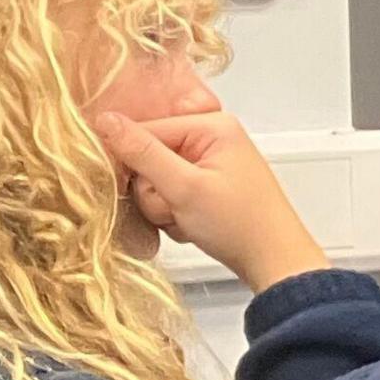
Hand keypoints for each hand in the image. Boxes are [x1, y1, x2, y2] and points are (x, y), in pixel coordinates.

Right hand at [98, 109, 330, 292]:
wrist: (272, 260)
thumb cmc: (241, 223)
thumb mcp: (184, 187)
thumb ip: (142, 153)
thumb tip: (106, 120)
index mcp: (210, 127)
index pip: (144, 130)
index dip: (132, 163)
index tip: (142, 188)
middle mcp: (209, 139)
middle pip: (146, 158)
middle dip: (154, 192)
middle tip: (177, 207)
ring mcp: (206, 163)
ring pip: (153, 183)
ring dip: (163, 207)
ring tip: (189, 217)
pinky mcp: (203, 186)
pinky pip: (167, 196)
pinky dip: (173, 214)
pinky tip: (193, 224)